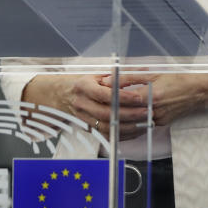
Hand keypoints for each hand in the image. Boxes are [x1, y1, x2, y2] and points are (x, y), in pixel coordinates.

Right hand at [23, 74, 148, 139]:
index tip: (138, 98)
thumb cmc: (83, 83)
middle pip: (106, 113)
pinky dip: (122, 135)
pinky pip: (106, 135)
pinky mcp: (87, 128)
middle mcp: (81, 103)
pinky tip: (135, 130)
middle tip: (145, 112)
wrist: (61, 96)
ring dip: (128, 127)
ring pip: (106, 127)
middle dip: (128, 114)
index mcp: (83, 86)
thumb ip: (115, 76)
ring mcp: (83, 118)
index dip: (122, 97)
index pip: (103, 94)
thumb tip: (139, 71)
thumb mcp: (95, 74)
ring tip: (144, 123)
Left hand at [101, 74, 207, 125]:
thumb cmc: (176, 79)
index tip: (98, 94)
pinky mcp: (161, 124)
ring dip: (119, 118)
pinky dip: (130, 123)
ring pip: (133, 122)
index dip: (110, 97)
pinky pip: (142, 125)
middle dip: (111, 109)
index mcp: (152, 95)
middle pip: (126, 113)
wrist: (197, 92)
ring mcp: (158, 119)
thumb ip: (128, 78)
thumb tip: (108, 81)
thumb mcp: (152, 74)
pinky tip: (121, 119)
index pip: (124, 99)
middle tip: (97, 104)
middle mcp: (155, 110)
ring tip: (105, 112)